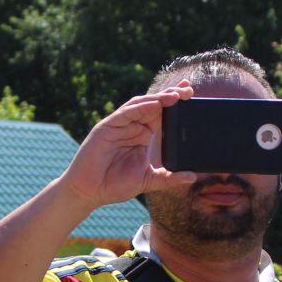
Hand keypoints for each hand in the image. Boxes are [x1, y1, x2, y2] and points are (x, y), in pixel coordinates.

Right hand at [56, 84, 198, 210]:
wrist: (90, 192)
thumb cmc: (115, 185)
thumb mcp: (148, 181)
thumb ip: (169, 178)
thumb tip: (192, 176)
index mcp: (142, 135)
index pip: (162, 114)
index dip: (176, 104)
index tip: (191, 94)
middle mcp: (132, 127)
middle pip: (154, 105)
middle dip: (171, 95)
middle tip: (188, 89)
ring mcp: (119, 125)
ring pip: (141, 105)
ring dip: (158, 99)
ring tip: (175, 95)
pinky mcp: (107, 127)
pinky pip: (126, 113)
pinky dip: (140, 107)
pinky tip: (155, 104)